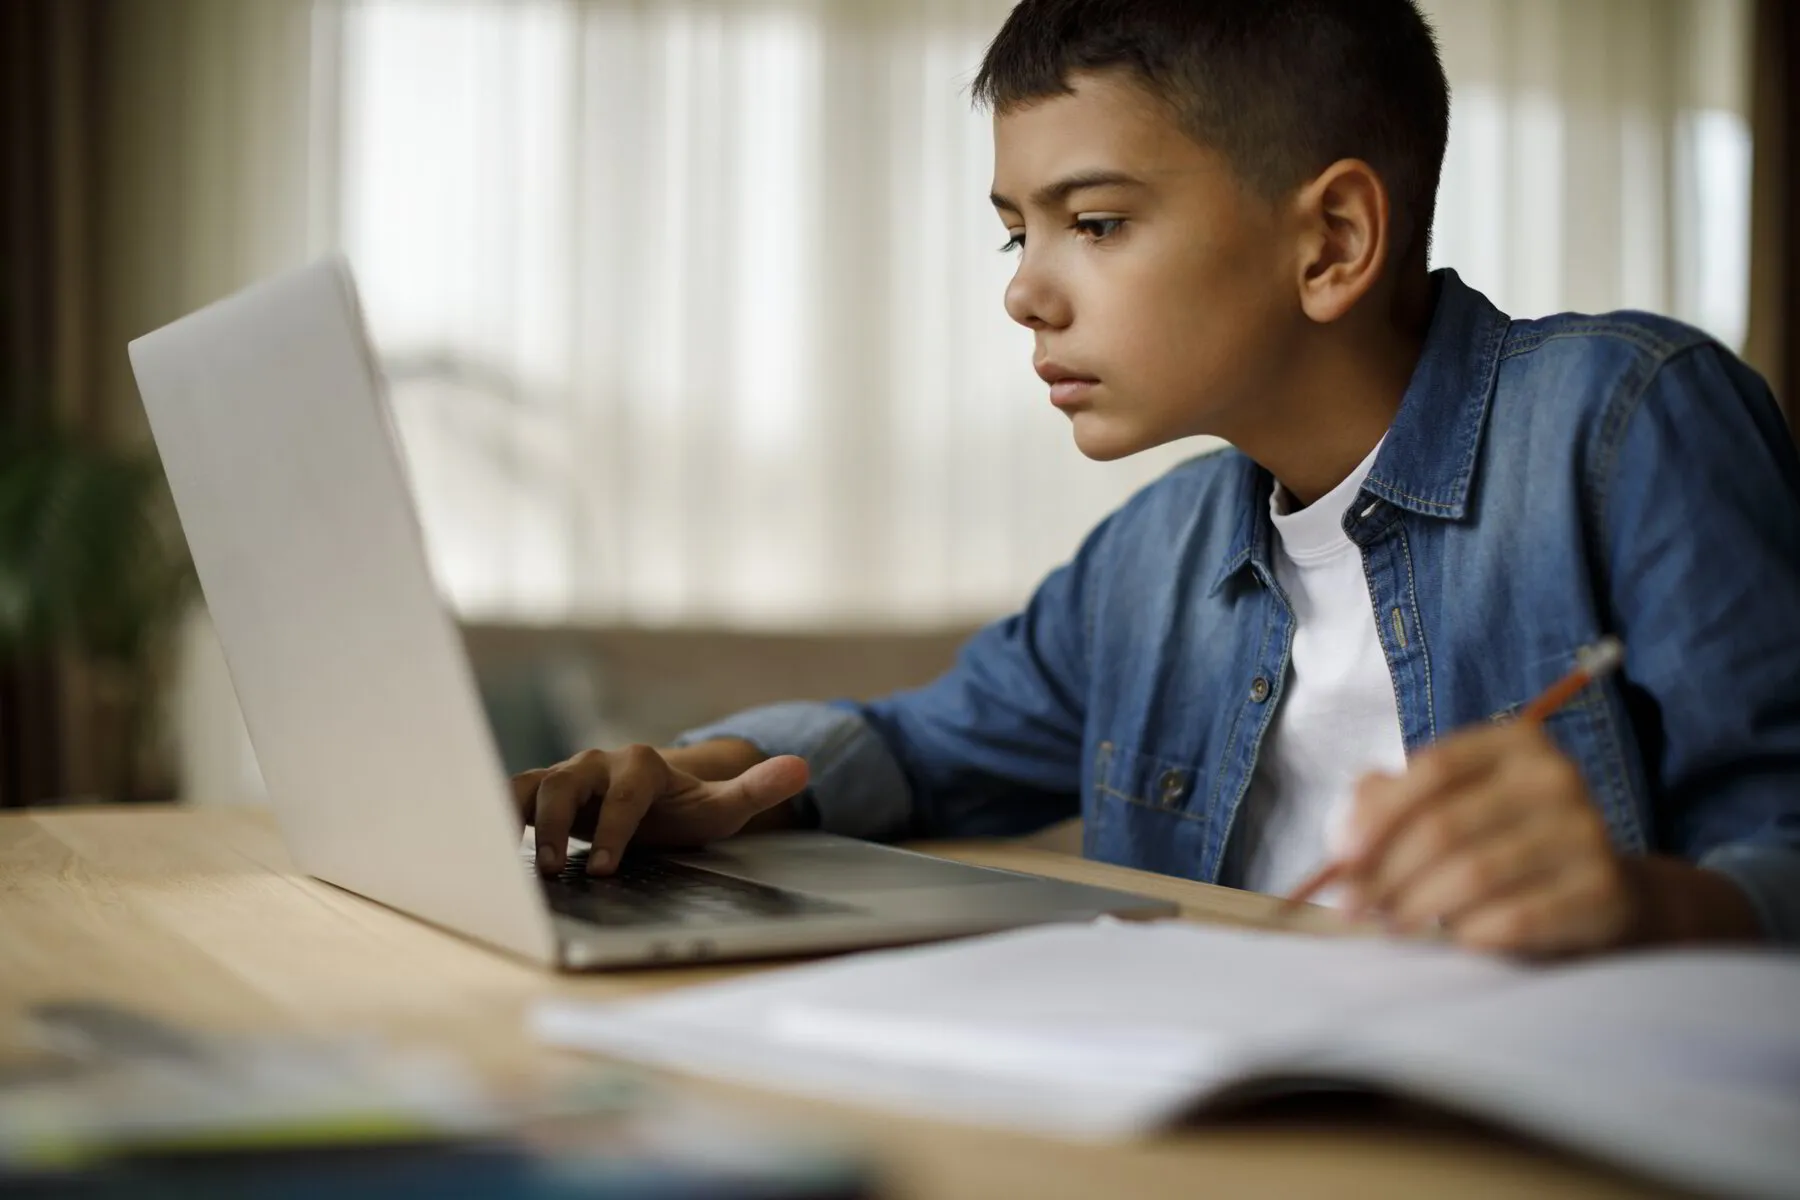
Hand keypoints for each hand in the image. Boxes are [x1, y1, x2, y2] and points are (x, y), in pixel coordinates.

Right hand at [512, 740, 807, 877]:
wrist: (658, 800)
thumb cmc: (688, 808)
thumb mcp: (724, 807)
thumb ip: (757, 789)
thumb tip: (803, 767)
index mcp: (641, 764)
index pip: (624, 792)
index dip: (614, 828)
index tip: (605, 867)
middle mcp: (598, 763)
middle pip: (565, 782)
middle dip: (555, 824)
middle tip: (550, 869)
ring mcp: (567, 775)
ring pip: (531, 786)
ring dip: (518, 821)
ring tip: (518, 865)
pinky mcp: (542, 792)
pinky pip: (510, 797)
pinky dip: (494, 817)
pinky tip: (484, 852)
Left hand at [1331, 721, 1638, 955]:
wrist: (1600, 889)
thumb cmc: (1502, 840)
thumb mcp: (1451, 806)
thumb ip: (1390, 804)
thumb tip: (1344, 839)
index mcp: (1515, 743)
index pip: (1434, 769)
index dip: (1379, 815)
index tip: (1341, 858)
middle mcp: (1556, 778)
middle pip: (1445, 825)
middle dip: (1386, 872)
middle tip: (1353, 906)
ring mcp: (1587, 832)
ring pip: (1474, 874)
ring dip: (1417, 906)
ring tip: (1389, 923)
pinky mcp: (1603, 890)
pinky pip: (1517, 918)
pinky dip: (1470, 933)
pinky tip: (1452, 939)